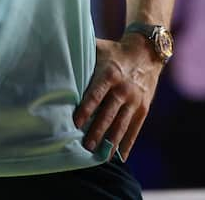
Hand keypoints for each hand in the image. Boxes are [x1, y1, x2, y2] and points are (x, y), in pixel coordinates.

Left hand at [74, 36, 160, 159]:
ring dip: (111, 141)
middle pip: (109, 113)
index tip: (74, 124)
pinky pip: (135, 128)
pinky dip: (128, 142)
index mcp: (110, 74)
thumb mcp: (100, 48)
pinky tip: (120, 156)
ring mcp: (135, 99)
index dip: (85, 110)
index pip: (96, 95)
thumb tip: (56, 52)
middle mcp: (124, 88)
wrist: (147, 51)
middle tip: (86, 147)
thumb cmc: (115, 51)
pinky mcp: (144, 107)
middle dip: (97, 131)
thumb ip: (82, 53)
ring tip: (101, 156)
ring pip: (122, 124)